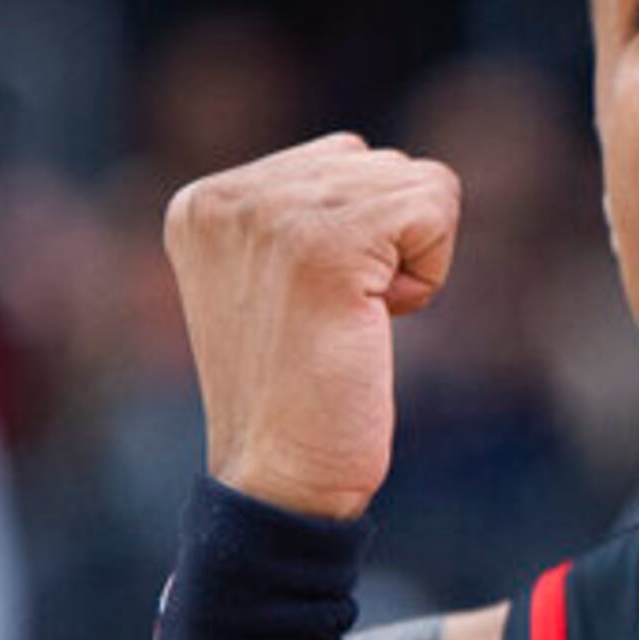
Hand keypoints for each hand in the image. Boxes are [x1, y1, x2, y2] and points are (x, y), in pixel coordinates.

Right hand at [161, 133, 459, 519]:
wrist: (277, 478)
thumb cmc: (291, 396)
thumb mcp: (270, 281)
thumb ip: (300, 212)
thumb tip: (371, 166)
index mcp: (203, 202)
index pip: (339, 161)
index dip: (357, 240)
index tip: (313, 307)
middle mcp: (229, 196)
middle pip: (379, 166)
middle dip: (384, 246)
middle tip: (336, 322)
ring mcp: (274, 215)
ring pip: (414, 182)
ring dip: (407, 260)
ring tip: (351, 323)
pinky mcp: (328, 245)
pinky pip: (435, 206)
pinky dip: (430, 271)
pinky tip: (379, 321)